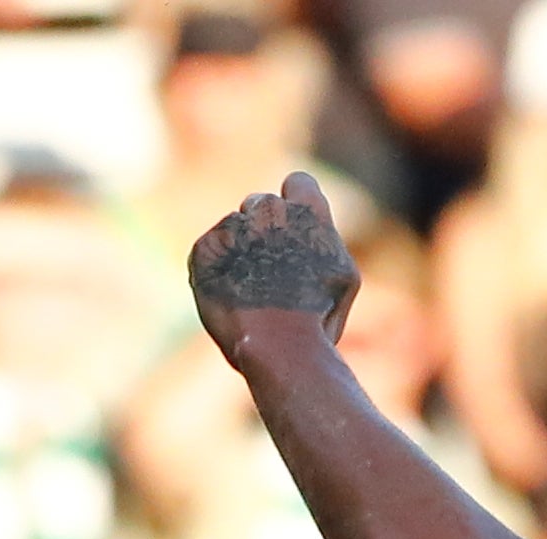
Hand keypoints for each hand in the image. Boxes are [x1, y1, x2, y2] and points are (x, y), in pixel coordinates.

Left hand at [190, 171, 359, 361]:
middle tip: (268, 270)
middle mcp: (270, 210)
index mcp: (308, 212)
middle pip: (261, 204)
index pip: (298, 182)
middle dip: (263, 229)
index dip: (295, 205)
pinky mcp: (205, 249)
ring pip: (233, 229)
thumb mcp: (342, 279)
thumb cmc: (318, 321)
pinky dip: (216, 272)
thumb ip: (325, 243)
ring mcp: (234, 227)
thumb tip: (313, 234)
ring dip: (239, 251)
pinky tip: (230, 298)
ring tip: (251, 293)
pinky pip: (209, 251)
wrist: (278, 348)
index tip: (291, 227)